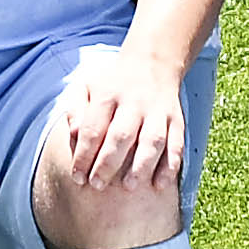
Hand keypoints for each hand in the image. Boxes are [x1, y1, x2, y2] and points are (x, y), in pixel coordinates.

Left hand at [48, 44, 189, 201]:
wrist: (152, 62)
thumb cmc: (113, 84)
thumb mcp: (88, 87)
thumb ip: (76, 110)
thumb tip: (71, 134)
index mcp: (108, 95)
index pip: (93, 128)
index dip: (83, 154)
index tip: (77, 177)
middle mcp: (134, 102)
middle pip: (121, 135)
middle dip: (108, 163)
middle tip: (97, 186)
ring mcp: (158, 111)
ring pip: (152, 140)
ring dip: (141, 165)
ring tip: (129, 186)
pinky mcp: (176, 120)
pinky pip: (176, 144)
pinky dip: (170, 165)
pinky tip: (160, 184)